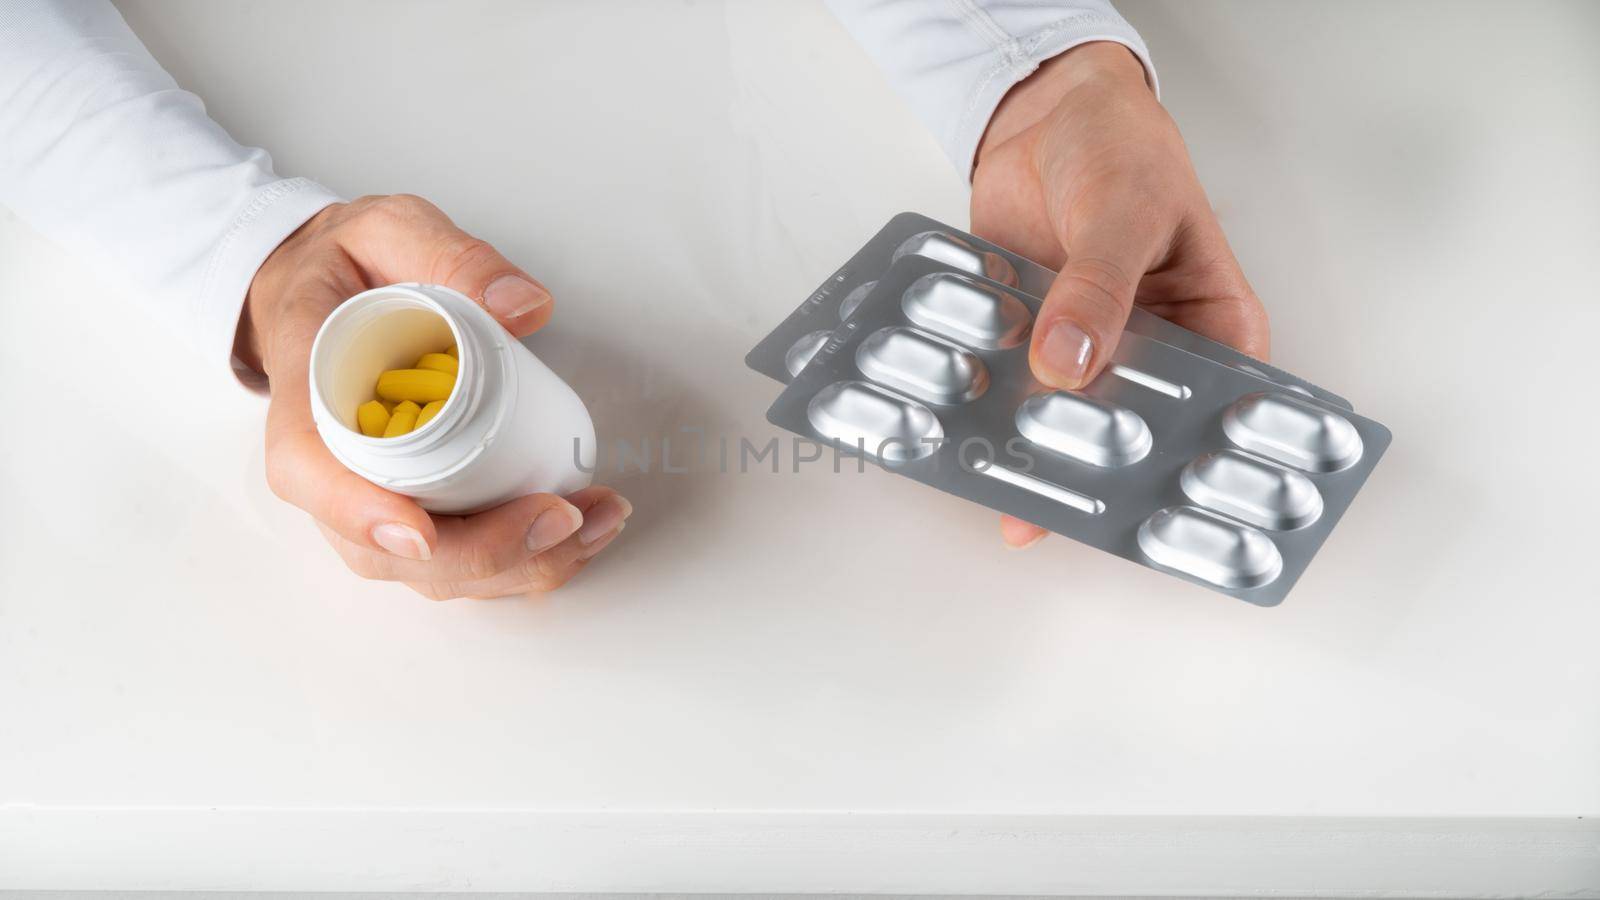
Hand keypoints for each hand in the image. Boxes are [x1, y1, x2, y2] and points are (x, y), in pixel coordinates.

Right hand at [238, 195, 629, 598]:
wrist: (318, 286)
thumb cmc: (344, 266)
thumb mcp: (389, 230)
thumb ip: (451, 256)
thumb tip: (524, 307)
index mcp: (307, 390)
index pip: (308, 469)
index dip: (359, 512)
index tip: (421, 532)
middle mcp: (328, 464)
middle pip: (384, 547)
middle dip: (481, 553)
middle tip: (564, 518)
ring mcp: (367, 497)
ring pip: (429, 570)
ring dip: (517, 566)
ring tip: (597, 523)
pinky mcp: (411, 508)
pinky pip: (458, 557)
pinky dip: (522, 558)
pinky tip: (583, 530)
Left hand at [970, 42, 1269, 548]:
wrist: (1045, 111)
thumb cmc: (1120, 146)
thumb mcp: (1124, 211)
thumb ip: (1097, 287)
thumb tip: (1066, 364)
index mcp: (1214, 329)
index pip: (1212, 414)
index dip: (1180, 466)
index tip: (1142, 510)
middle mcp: (1151, 351)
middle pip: (1128, 427)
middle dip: (1083, 464)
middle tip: (1043, 506)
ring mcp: (1084, 350)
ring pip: (1059, 412)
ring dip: (1021, 440)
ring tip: (986, 478)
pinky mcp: (1025, 338)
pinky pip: (1004, 379)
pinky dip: (980, 398)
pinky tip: (951, 423)